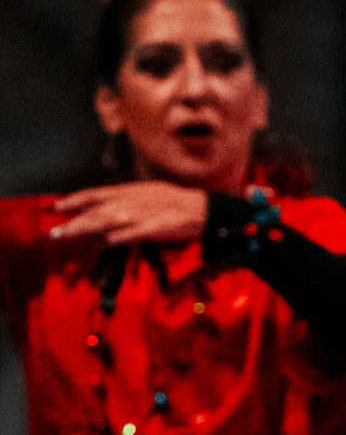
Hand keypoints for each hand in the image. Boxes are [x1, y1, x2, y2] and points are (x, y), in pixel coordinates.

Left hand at [50, 182, 210, 246]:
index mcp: (128, 192)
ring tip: (67, 235)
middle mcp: (131, 201)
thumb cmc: (174, 203)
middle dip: (72, 221)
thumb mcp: (145, 194)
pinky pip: (133, 233)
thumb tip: (104, 210)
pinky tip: (105, 242)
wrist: (201, 208)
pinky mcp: (155, 228)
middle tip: (54, 232)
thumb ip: (124, 202)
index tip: (55, 207)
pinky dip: (118, 237)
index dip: (73, 201)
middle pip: (96, 211)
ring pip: (107, 220)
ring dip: (85, 228)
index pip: (94, 195)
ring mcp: (142, 214)